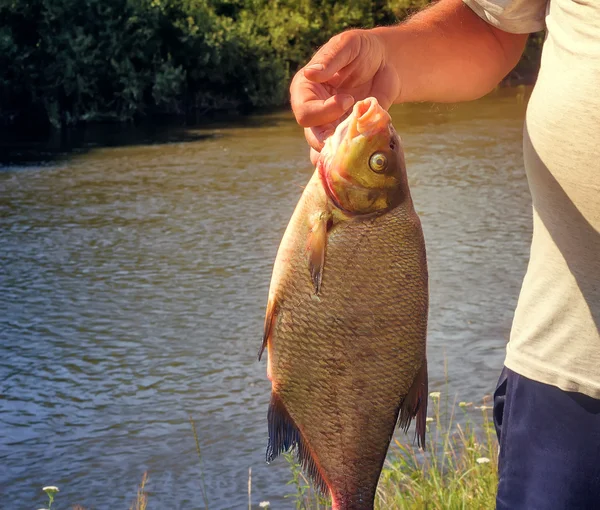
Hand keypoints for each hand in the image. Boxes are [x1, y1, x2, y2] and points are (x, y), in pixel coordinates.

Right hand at [290, 29, 399, 163]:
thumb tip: (311, 74)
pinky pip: (343, 156)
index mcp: (305, 91)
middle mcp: (314, 113)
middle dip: (332, 139)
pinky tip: (364, 156)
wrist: (385, 63)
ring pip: (325, 152)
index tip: (348, 99)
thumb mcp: (347, 45)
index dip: (325, 111)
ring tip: (356, 152)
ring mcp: (330, 128)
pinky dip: (354, 159)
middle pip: (313, 137)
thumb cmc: (361, 50)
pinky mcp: (348, 137)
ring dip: (341, 155)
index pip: (305, 112)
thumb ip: (330, 59)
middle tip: (354, 129)